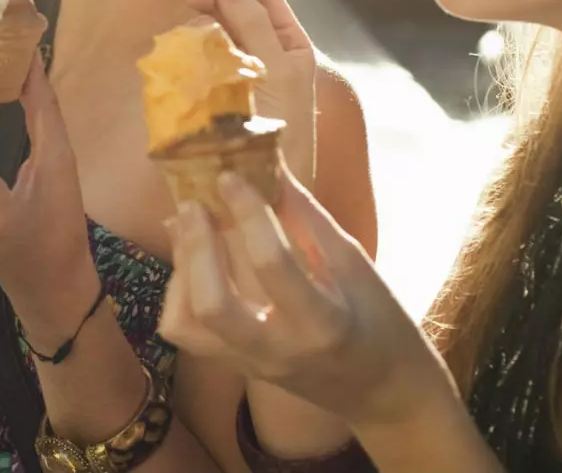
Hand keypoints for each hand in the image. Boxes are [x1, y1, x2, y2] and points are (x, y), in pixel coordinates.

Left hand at [158, 169, 455, 430]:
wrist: (383, 394)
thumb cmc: (380, 322)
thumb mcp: (356, 266)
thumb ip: (309, 220)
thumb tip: (271, 166)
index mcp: (322, 322)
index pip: (273, 265)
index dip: (248, 214)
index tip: (231, 176)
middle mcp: (279, 349)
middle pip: (213, 305)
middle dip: (196, 247)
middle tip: (193, 203)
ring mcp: (251, 364)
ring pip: (187, 324)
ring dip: (180, 270)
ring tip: (186, 228)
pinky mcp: (234, 367)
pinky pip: (186, 332)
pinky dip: (178, 293)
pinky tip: (191, 262)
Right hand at [187, 0, 316, 187]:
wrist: (260, 183)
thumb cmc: (280, 129)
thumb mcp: (275, 68)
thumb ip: (251, 22)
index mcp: (289, 44)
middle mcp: (264, 53)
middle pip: (234, 7)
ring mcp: (234, 70)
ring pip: (213, 28)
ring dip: (201, 22)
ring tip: (193, 31)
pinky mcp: (209, 87)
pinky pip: (196, 55)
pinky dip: (189, 47)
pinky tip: (184, 54)